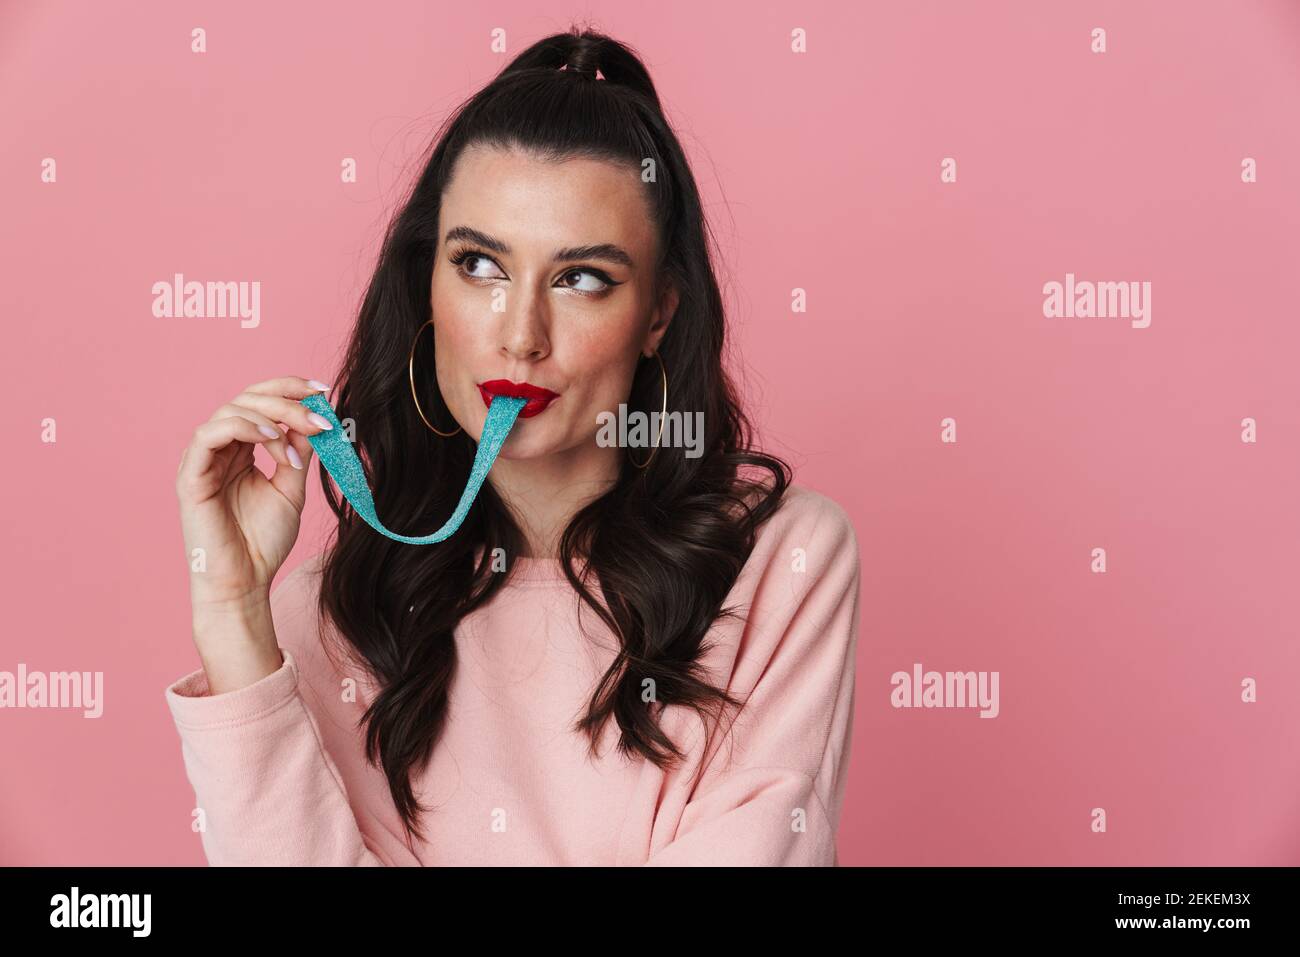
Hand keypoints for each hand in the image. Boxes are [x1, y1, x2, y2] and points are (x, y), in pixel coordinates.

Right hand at [175, 376, 332, 613]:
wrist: (245, 582)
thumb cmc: (263, 542)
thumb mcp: (291, 489)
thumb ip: (298, 453)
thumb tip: (314, 419)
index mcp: (241, 449)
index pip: (260, 402)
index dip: (289, 389)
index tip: (323, 390)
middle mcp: (219, 449)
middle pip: (247, 399)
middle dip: (288, 401)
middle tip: (321, 416)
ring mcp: (202, 460)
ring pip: (230, 410)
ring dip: (272, 416)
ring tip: (300, 436)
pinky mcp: (190, 476)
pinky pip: (209, 434)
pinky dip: (245, 429)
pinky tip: (274, 441)